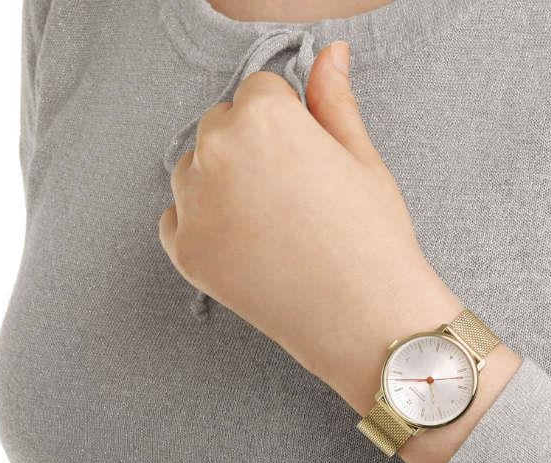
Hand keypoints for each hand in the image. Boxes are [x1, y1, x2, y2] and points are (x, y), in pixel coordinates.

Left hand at [159, 42, 520, 462]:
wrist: (365, 320)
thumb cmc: (373, 238)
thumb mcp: (362, 159)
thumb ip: (333, 101)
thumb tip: (332, 53)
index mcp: (264, 117)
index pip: (259, 93)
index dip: (289, 123)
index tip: (309, 159)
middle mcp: (217, 152)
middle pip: (221, 125)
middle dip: (250, 147)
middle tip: (293, 194)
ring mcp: (194, 205)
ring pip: (195, 169)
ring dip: (222, 183)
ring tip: (273, 223)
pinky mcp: (185, 251)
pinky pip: (177, 218)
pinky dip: (203, 225)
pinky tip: (248, 246)